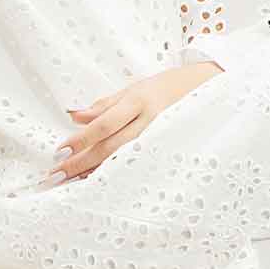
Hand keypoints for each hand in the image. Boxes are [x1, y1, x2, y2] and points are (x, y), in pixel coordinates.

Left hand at [44, 63, 220, 185]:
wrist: (211, 89)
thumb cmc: (167, 87)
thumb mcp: (135, 88)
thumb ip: (105, 105)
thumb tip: (75, 116)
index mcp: (140, 100)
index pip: (105, 124)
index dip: (81, 139)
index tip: (60, 151)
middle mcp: (151, 121)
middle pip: (111, 147)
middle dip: (82, 161)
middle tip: (58, 173)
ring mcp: (162, 138)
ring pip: (125, 159)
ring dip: (97, 172)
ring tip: (73, 181)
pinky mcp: (169, 150)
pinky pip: (139, 165)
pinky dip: (118, 173)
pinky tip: (102, 180)